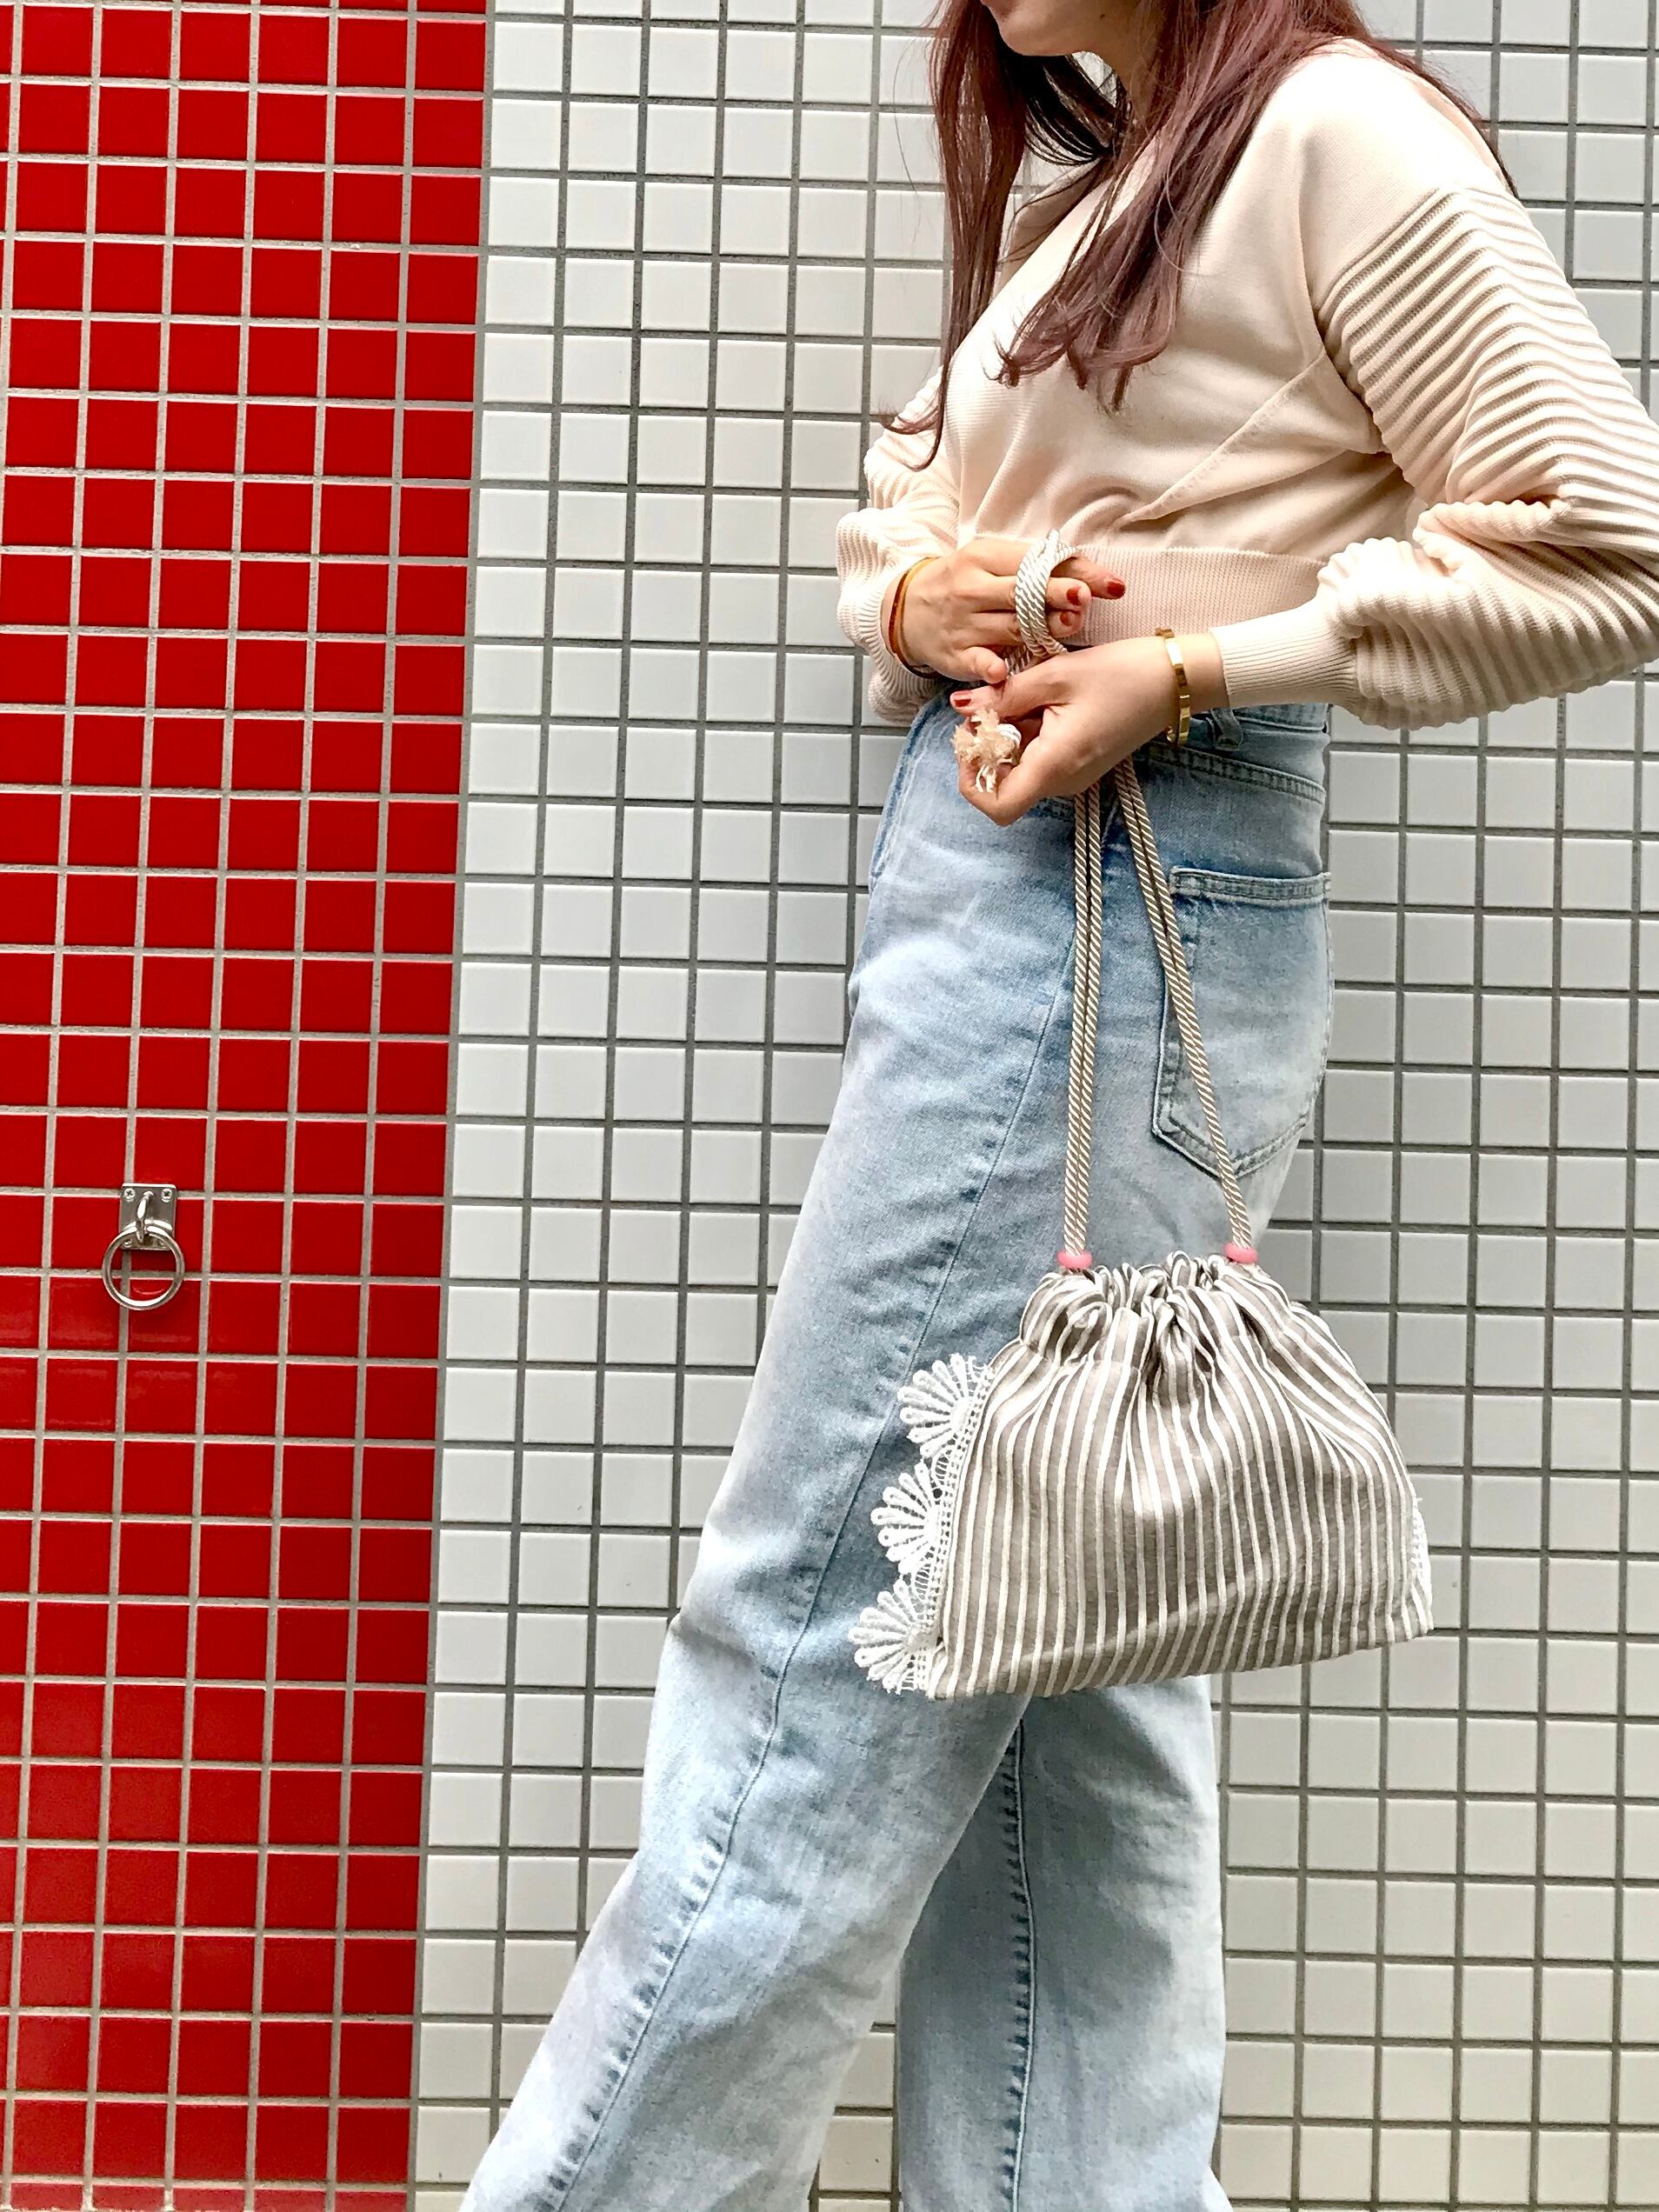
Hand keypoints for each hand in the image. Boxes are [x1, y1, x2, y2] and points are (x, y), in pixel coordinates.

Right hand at [890, 535, 1125, 683]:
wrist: (907, 608)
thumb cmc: (965, 583)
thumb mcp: (994, 563)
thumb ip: (1038, 569)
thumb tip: (1095, 578)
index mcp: (985, 557)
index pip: (1035, 565)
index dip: (1073, 574)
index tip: (1107, 584)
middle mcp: (972, 588)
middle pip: (1021, 595)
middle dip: (1055, 596)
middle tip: (1084, 600)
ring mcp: (963, 623)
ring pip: (1008, 628)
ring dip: (1039, 630)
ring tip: (1068, 629)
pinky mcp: (956, 654)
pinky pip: (976, 661)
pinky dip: (990, 667)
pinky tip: (1003, 672)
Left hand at [948, 636, 1185, 822]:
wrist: (1173, 680)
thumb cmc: (1122, 674)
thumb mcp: (1055, 675)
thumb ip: (1004, 695)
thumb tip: (961, 705)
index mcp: (1055, 765)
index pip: (998, 808)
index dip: (971, 782)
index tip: (970, 742)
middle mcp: (1064, 781)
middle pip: (1004, 786)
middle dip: (986, 750)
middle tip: (989, 705)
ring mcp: (1073, 776)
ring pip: (1020, 770)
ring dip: (1007, 738)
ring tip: (1020, 695)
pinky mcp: (1080, 764)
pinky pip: (1040, 759)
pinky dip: (1027, 735)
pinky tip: (1039, 701)